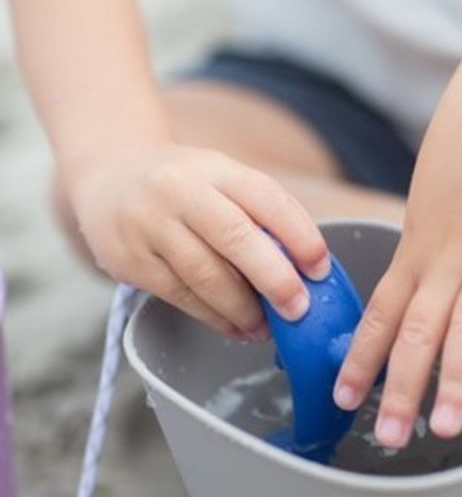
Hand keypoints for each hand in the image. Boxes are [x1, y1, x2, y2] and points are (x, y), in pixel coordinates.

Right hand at [70, 143, 330, 336]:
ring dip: (243, 309)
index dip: (299, 235)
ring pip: (206, 275)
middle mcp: (179, 190)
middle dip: (275, 279)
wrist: (106, 175)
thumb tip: (305, 273)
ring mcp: (150, 224)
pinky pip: (180, 295)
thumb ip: (257, 215)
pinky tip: (234, 327)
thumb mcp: (219, 180)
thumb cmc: (182, 187)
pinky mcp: (129, 259)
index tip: (320, 269)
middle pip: (236, 237)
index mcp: (214, 168)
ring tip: (265, 328)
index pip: (265, 197)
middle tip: (299, 309)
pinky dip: (213, 317)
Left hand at [333, 42, 461, 447]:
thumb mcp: (430, 220)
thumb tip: (411, 313)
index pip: (382, 317)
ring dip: (454, 376)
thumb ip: (425, 267)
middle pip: (418, 332)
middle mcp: (447, 264)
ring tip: (445, 425)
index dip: (361, 359)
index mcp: (419, 258)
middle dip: (402, 387)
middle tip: (389, 437)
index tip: (342, 398)